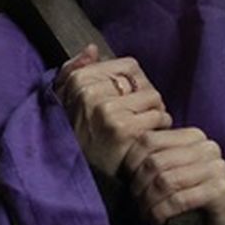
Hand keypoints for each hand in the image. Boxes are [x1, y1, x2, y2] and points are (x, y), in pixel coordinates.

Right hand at [54, 44, 170, 176]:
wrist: (76, 175)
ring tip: (143, 126)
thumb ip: (75, 71)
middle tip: (137, 115)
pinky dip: (159, 127)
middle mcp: (91, 93)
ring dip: (155, 113)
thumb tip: (91, 49)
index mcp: (79, 80)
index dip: (134, 83)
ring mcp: (108, 111)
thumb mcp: (65, 99)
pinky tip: (147, 136)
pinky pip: (159, 117)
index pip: (128, 65)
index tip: (128, 99)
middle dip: (145, 97)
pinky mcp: (124, 130)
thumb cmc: (75, 134)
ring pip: (154, 97)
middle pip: (142, 81)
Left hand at [121, 128, 224, 224]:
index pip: (149, 140)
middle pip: (155, 161)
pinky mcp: (221, 190)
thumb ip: (151, 161)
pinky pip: (179, 199)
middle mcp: (208, 147)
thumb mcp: (169, 173)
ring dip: (148, 201)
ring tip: (144, 213)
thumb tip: (116, 161)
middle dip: (138, 185)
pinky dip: (161, 211)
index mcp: (193, 136)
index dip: (130, 162)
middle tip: (135, 202)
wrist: (222, 224)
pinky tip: (157, 220)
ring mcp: (217, 167)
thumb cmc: (188, 197)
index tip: (126, 181)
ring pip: (165, 180)